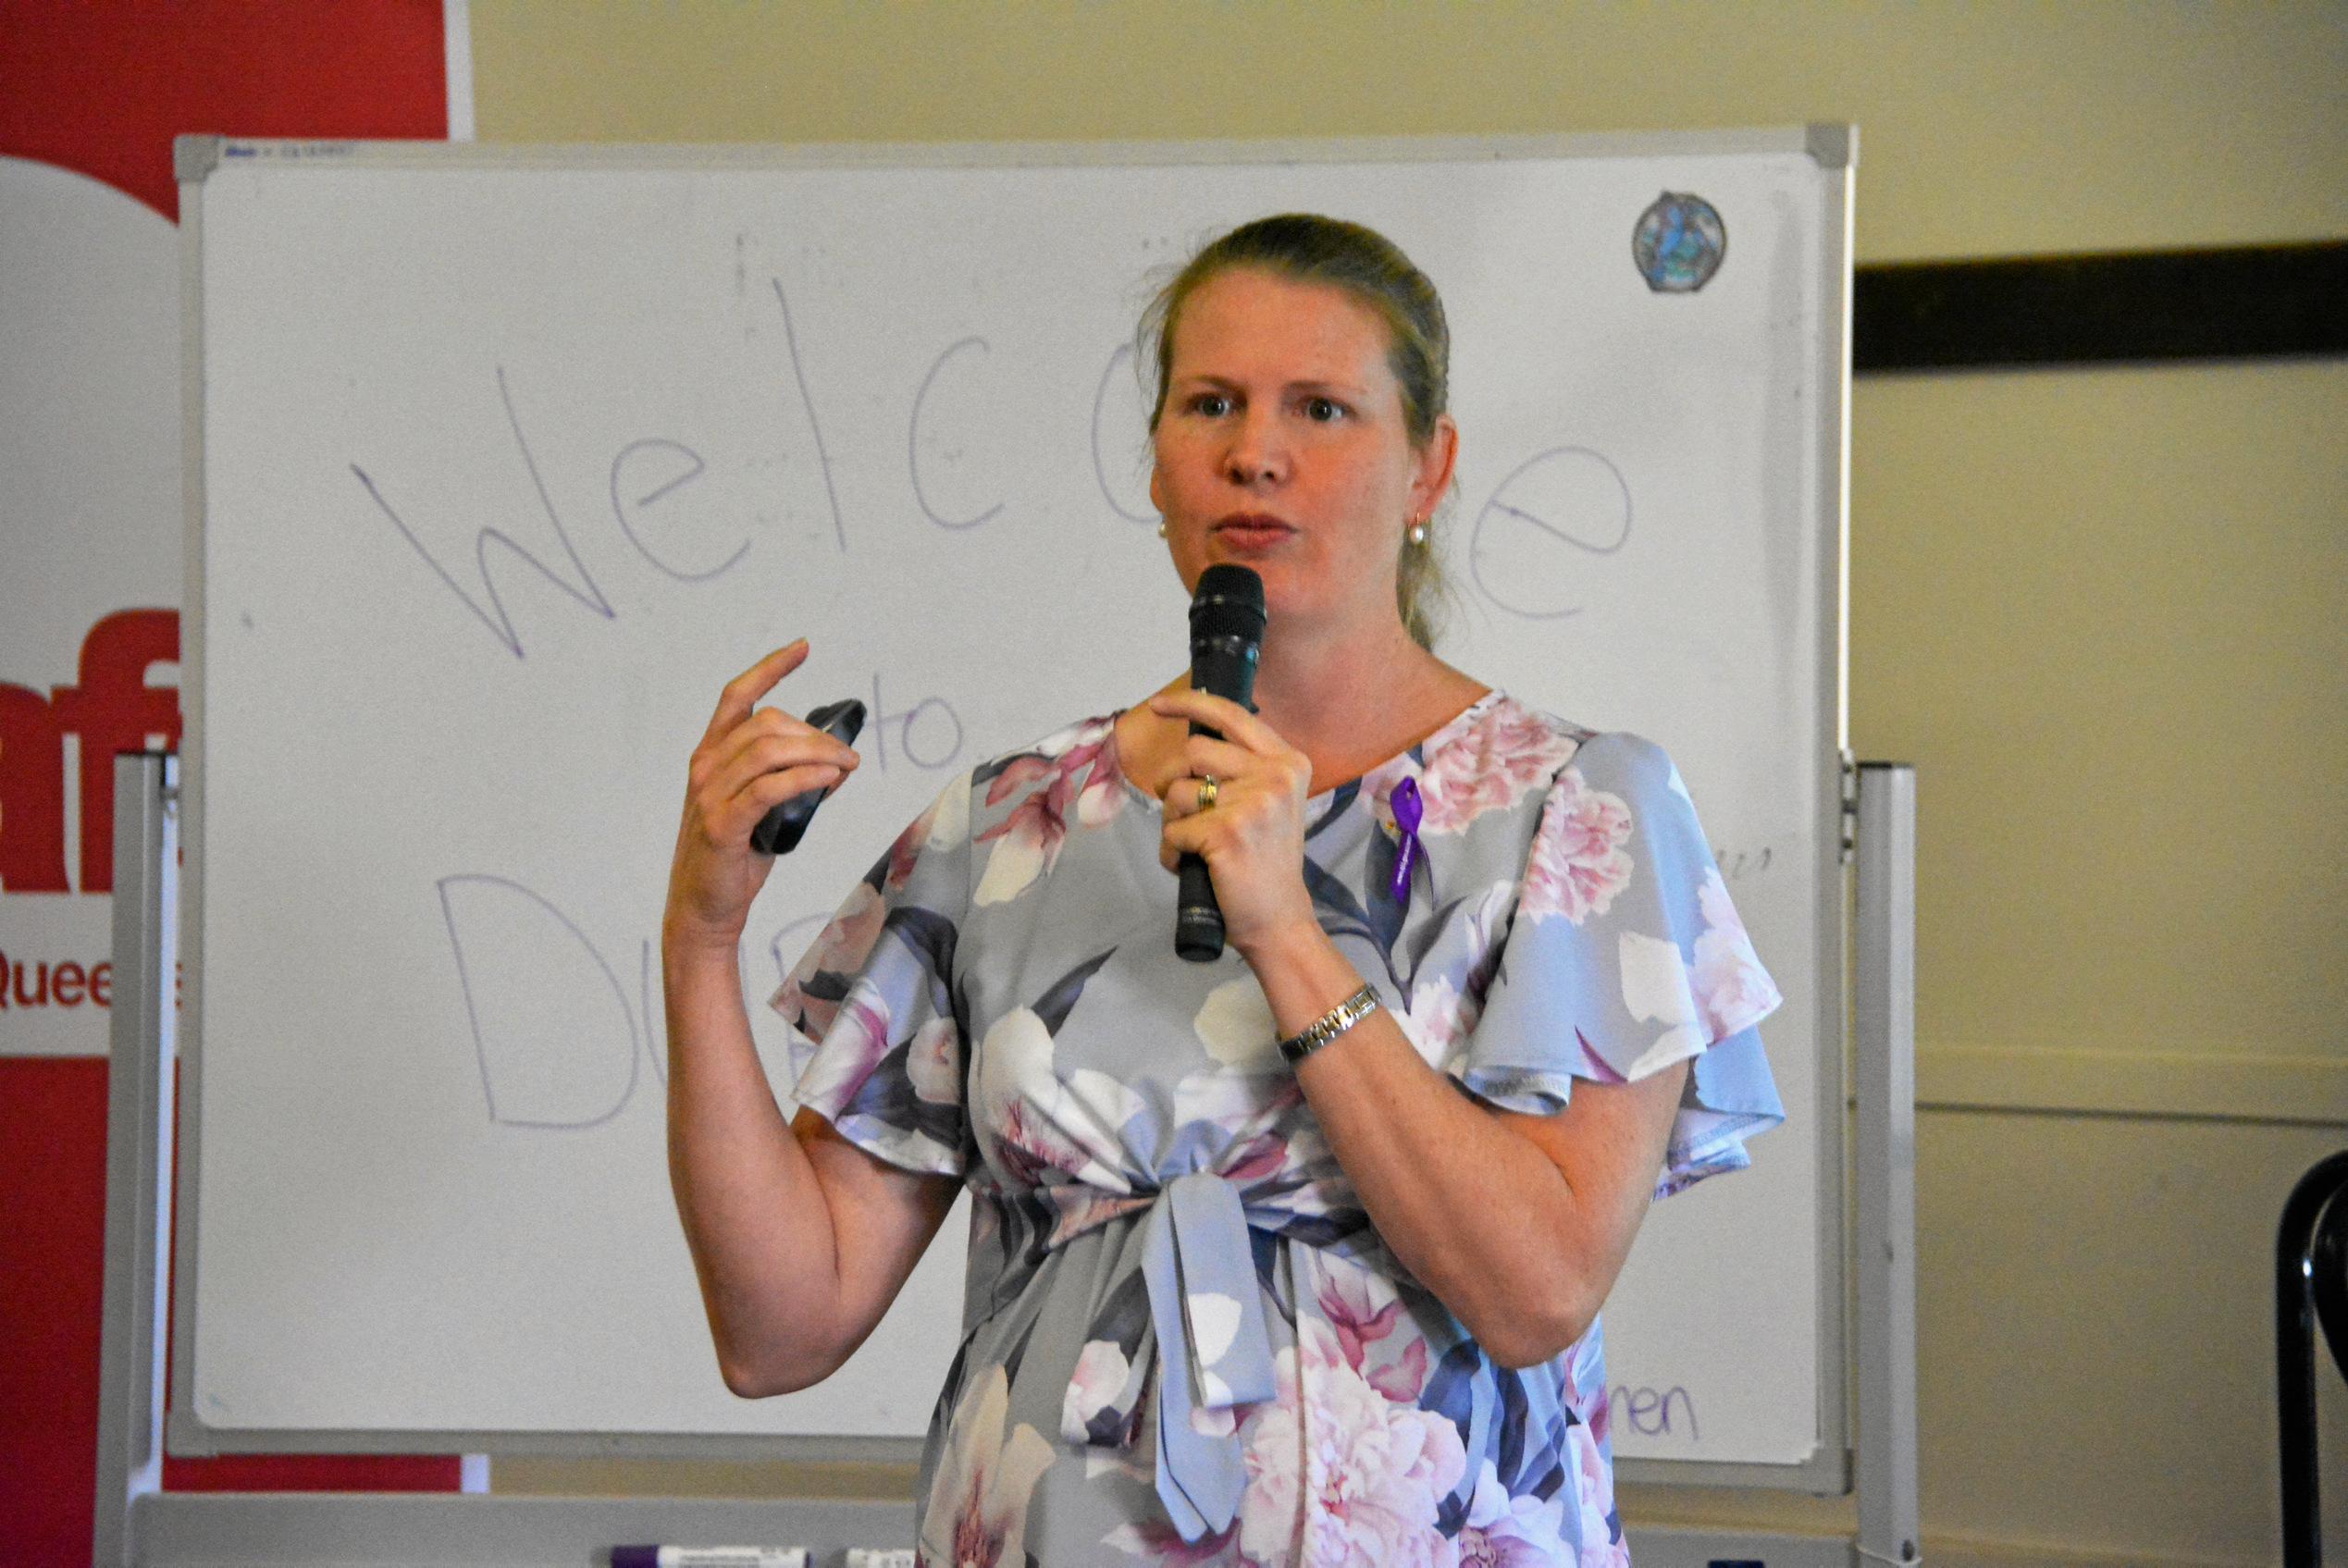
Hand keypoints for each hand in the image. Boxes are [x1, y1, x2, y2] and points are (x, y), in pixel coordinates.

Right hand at [665, 641, 859, 953]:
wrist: (703, 908)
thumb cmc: (733, 858)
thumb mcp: (759, 809)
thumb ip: (785, 779)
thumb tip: (838, 763)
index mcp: (711, 756)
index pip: (738, 697)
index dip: (770, 668)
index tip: (802, 648)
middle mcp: (706, 768)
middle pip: (766, 724)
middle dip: (815, 734)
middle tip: (846, 757)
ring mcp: (710, 795)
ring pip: (769, 752)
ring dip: (817, 754)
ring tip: (845, 769)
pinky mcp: (722, 825)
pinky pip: (768, 789)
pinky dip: (804, 779)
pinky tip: (827, 780)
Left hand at [1148, 689, 1319, 959]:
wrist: (1279, 920)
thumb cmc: (1266, 863)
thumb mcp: (1271, 802)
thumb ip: (1243, 768)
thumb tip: (1193, 738)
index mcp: (1287, 762)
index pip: (1231, 716)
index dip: (1189, 705)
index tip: (1158, 706)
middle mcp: (1274, 775)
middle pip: (1193, 751)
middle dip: (1171, 779)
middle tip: (1178, 808)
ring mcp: (1252, 803)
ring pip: (1178, 791)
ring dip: (1172, 820)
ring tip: (1193, 844)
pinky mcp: (1226, 832)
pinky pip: (1173, 829)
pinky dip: (1171, 851)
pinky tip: (1191, 865)